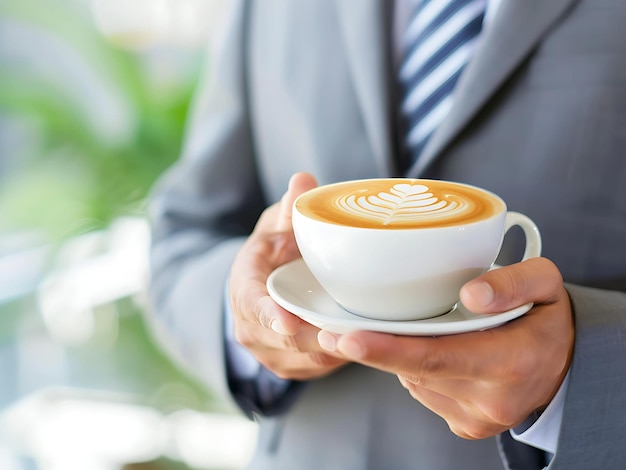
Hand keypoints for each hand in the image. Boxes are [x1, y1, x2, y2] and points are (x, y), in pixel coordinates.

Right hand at [229, 172, 348, 379]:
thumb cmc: (273, 251)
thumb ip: (289, 208)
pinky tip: (362, 346)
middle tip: (346, 335)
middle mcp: (249, 325)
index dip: (268, 314)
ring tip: (363, 342)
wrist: (266, 283)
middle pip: (280, 340)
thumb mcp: (276, 226)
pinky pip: (313, 368)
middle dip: (312, 339)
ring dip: (329, 353)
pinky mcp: (288, 363)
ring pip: (301, 359)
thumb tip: (303, 179)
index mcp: (243, 287)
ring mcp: (267, 349)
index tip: (288, 322)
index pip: (250, 304)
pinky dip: (336, 360)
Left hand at [317, 257, 574, 438]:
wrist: (565, 366)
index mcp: (509, 361)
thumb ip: (514, 282)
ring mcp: (477, 417)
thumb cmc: (546, 318)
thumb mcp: (546, 285)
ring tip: (413, 328)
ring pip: (413, 379)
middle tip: (332, 332)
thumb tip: (471, 294)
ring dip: (399, 354)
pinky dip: (414, 368)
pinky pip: (422, 390)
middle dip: (371, 351)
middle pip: (414, 370)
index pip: (436, 357)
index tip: (347, 338)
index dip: (387, 349)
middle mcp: (490, 398)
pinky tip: (430, 348)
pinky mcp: (466, 424)